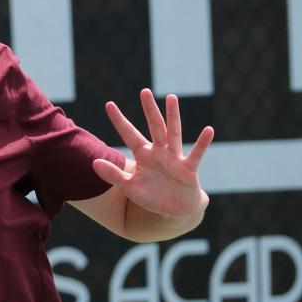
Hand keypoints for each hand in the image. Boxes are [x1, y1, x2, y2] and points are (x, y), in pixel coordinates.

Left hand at [93, 89, 213, 217]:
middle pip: (154, 126)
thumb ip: (113, 175)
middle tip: (144, 91)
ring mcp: (175, 158)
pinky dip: (202, 143)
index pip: (129, 134)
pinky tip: (208, 130)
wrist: (176, 210)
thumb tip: (93, 162)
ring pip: (173, 133)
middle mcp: (159, 152)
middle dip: (149, 110)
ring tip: (171, 98)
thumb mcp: (129, 188)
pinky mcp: (188, 169)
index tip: (109, 104)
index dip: (119, 121)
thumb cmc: (152, 197)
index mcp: (143, 155)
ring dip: (173, 116)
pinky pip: (196, 154)